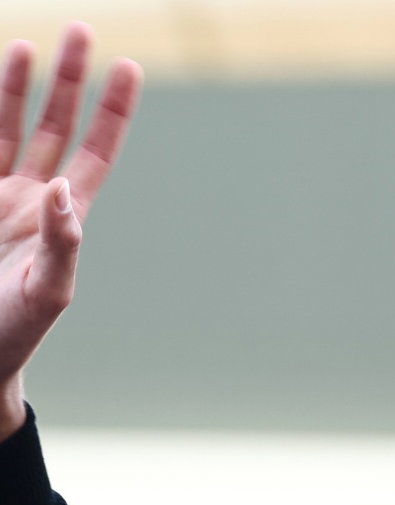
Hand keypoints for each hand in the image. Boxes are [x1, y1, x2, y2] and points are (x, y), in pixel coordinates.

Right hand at [0, 24, 140, 434]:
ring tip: (27, 43)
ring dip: (16, 84)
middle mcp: (32, 198)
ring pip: (8, 126)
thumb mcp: (49, 292)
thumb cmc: (18, 331)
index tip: (130, 67)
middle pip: (55, 125)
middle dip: (68, 80)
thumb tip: (64, 188)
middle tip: (82, 30)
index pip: (95, 153)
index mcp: (64, 219)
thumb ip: (62, 243)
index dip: (113, 112)